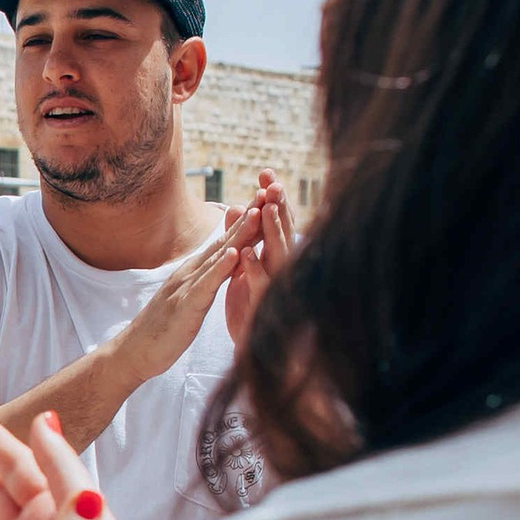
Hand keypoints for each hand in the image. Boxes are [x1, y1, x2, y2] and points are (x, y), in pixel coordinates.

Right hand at [106, 199, 267, 389]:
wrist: (135, 351)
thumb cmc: (165, 328)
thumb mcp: (190, 297)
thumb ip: (206, 279)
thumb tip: (222, 263)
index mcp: (196, 272)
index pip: (227, 242)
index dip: (248, 221)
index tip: (268, 200)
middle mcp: (192, 272)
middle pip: (225, 240)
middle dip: (249, 217)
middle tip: (269, 192)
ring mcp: (187, 286)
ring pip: (217, 257)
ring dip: (238, 234)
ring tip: (256, 213)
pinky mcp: (185, 306)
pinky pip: (205, 284)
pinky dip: (220, 268)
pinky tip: (233, 254)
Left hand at [224, 174, 293, 350]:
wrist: (251, 347)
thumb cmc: (249, 305)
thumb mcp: (242, 265)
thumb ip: (240, 236)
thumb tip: (238, 206)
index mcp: (272, 257)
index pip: (275, 221)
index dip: (272, 197)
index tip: (266, 172)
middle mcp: (278, 269)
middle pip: (281, 232)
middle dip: (278, 207)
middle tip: (273, 182)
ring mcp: (273, 289)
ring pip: (276, 256)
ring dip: (271, 232)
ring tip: (265, 209)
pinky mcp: (262, 309)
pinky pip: (260, 287)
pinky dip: (254, 269)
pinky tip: (246, 254)